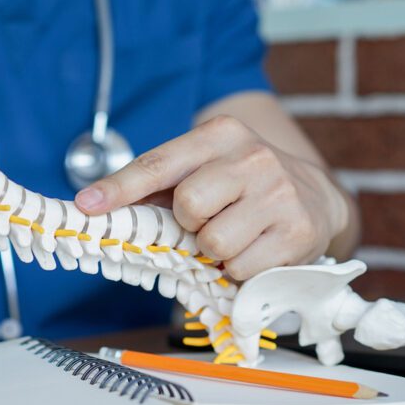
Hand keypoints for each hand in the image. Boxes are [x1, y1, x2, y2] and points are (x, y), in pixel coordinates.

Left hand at [74, 115, 349, 280]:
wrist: (317, 198)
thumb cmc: (245, 187)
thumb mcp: (207, 169)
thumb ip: (158, 185)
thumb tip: (96, 204)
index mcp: (221, 134)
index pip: (159, 163)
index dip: (120, 188)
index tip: (87, 205)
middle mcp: (253, 157)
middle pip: (188, 205)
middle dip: (189, 224)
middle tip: (207, 223)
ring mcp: (279, 193)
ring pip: (214, 242)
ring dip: (216, 251)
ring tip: (235, 237)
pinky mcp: (297, 232)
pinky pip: (241, 268)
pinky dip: (239, 270)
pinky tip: (256, 251)